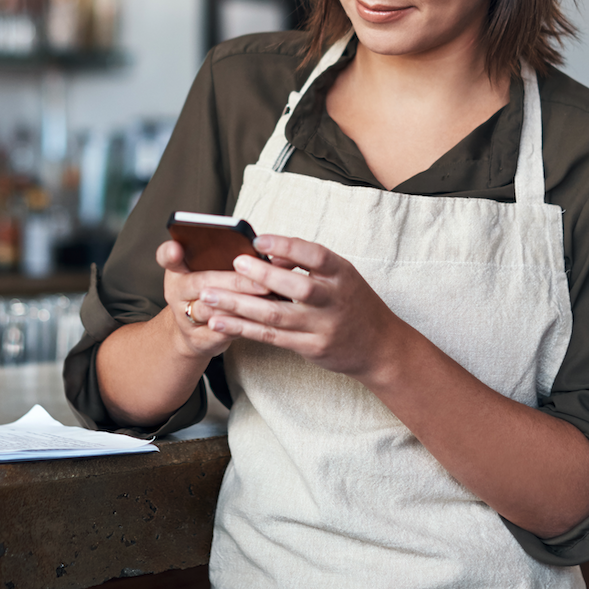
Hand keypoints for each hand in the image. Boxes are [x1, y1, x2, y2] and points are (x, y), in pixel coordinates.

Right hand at [156, 239, 275, 361]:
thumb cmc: (210, 292)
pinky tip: (261, 317)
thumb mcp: (209, 271)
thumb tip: (260, 248)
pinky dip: (242, 324)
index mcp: (178, 269)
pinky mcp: (197, 340)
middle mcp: (176, 292)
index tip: (177, 248)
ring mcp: (184, 318)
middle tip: (262, 280)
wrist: (196, 331)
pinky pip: (221, 332)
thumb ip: (225, 257)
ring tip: (267, 297)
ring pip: (212, 310)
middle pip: (201, 283)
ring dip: (241, 304)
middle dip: (234, 281)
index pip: (167, 256)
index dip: (170, 252)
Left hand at [196, 234, 405, 380]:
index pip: (316, 256)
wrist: (379, 347)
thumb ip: (308, 264)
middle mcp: (334, 301)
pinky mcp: (310, 348)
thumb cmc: (354, 303)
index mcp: (342, 274)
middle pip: (296, 287)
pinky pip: (271, 337)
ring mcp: (322, 327)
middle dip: (261, 275)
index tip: (260, 239)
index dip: (288, 246)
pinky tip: (220, 322)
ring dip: (238, 305)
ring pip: (275, 315)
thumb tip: (269, 254)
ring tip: (208, 296)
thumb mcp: (341, 276)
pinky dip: (242, 329)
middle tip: (232, 265)